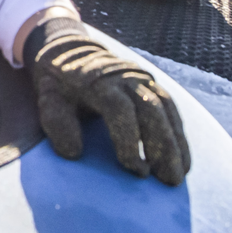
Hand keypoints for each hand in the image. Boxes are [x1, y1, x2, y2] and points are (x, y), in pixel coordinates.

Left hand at [27, 22, 188, 185]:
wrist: (71, 51)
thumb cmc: (59, 85)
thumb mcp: (49, 100)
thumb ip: (57, 124)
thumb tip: (73, 153)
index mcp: (98, 81)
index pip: (121, 110)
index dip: (129, 140)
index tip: (135, 169)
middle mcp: (126, 77)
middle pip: (152, 111)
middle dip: (163, 147)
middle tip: (169, 181)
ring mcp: (142, 79)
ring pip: (167, 110)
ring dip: (176, 144)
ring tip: (179, 176)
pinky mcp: (152, 85)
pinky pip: (171, 109)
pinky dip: (178, 134)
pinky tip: (182, 158)